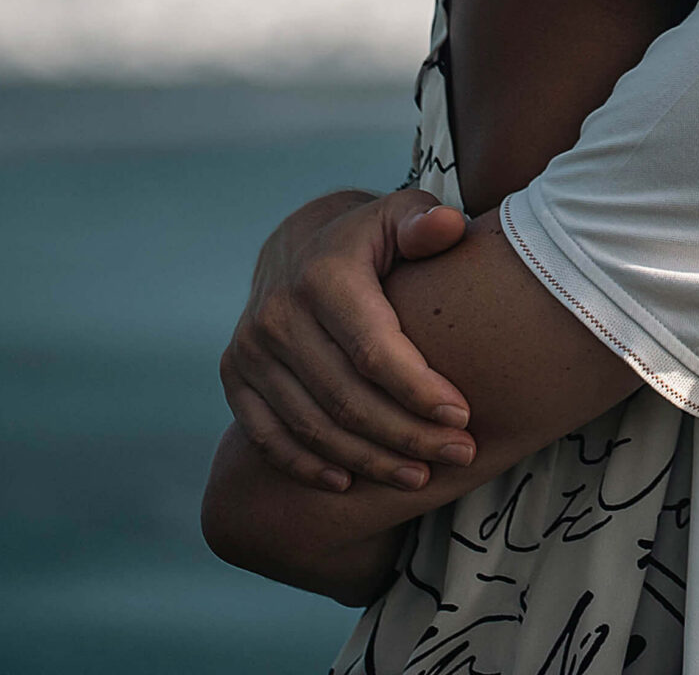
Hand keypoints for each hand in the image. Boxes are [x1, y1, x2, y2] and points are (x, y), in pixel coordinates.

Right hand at [220, 188, 475, 491]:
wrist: (300, 243)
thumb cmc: (371, 237)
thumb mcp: (400, 214)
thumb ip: (425, 221)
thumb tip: (448, 226)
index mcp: (323, 275)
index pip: (375, 352)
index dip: (419, 391)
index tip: (462, 418)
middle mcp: (278, 314)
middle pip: (347, 399)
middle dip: (407, 435)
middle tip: (458, 454)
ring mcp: (251, 349)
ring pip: (313, 426)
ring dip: (368, 460)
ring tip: (420, 475)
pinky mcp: (235, 376)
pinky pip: (269, 437)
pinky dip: (307, 467)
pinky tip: (348, 483)